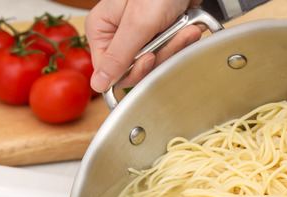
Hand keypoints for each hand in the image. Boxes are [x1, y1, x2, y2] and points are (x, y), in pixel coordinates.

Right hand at [84, 0, 204, 92]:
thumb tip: (98, 84)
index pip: (109, 70)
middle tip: (170, 37)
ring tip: (184, 28)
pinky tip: (189, 27)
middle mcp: (119, 34)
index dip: (132, 70)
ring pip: (157, 62)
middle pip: (136, 68)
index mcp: (102, 29)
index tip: (150, 58)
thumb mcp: (138, 23)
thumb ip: (118, 56)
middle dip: (159, 54)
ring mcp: (141, 35)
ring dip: (175, 46)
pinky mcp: (160, 34)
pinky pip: (171, 52)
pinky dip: (183, 41)